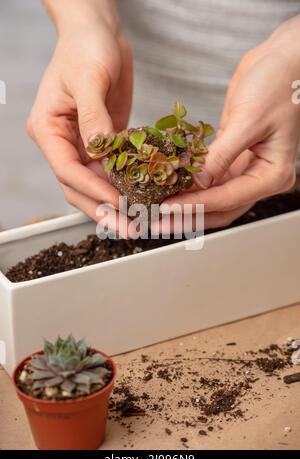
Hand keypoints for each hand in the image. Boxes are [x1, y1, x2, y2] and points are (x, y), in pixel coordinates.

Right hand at [27, 1, 132, 236]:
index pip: (68, 170)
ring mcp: (81, 146)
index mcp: (48, 130)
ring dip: (116, 205)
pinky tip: (145, 198)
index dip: (93, 190)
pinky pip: (112, 171)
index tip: (119, 204)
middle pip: (78, 188)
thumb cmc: (86, 48)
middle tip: (130, 228)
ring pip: (95, 186)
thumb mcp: (90, 79)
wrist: (98, 33)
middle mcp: (62, 143)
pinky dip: (126, 186)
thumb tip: (103, 153)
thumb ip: (94, 119)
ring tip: (139, 222)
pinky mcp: (102, 143)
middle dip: (103, 210)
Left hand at [160, 16, 299, 230]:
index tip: (167, 208)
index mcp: (272, 175)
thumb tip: (195, 183)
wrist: (283, 59)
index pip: (228, 198)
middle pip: (219, 208)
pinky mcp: (231, 157)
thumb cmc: (279, 83)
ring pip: (212, 197)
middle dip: (187, 216)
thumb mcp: (249, 120)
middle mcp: (259, 177)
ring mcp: (245, 169)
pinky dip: (188, 183)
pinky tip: (168, 186)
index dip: (195, 205)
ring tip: (156, 210)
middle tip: (156, 222)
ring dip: (185, 204)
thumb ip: (221, 155)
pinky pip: (208, 178)